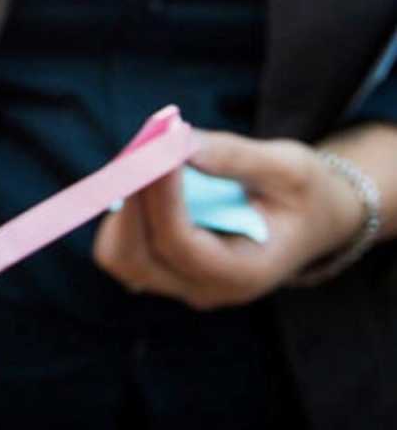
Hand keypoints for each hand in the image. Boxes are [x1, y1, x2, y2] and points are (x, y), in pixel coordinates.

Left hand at [93, 131, 364, 308]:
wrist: (311, 220)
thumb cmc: (304, 194)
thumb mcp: (289, 168)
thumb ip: (234, 157)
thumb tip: (177, 141)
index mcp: (243, 274)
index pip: (180, 243)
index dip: (160, 194)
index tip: (156, 144)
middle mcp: (204, 289)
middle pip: (133, 259)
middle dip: (128, 200)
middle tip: (140, 145)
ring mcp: (178, 282)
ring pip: (118, 253)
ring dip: (121, 201)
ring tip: (146, 152)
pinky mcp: (162, 265)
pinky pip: (123, 241)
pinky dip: (124, 205)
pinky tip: (146, 167)